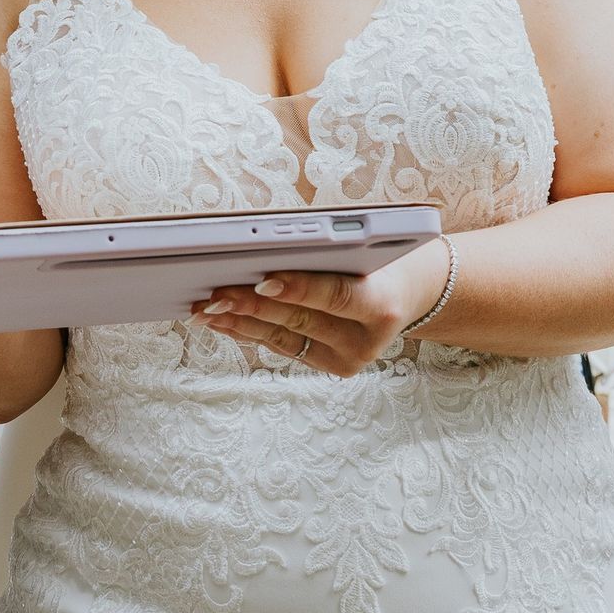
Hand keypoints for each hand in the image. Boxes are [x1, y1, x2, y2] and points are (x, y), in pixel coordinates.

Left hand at [194, 244, 449, 378]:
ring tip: (204, 307)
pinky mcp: (331, 366)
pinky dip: (248, 331)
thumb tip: (263, 245)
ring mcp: (348, 360)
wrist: (409, 292)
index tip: (263, 281)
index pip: (336, 296)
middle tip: (214, 293)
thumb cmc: (381, 259)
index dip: (299, 289)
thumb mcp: (367, 248)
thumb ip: (327, 250)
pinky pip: (282, 346)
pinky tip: (220, 319)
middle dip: (252, 306)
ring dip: (239, 322)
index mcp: (384, 306)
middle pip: (300, 320)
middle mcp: (367, 342)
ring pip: (283, 337)